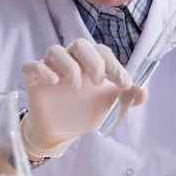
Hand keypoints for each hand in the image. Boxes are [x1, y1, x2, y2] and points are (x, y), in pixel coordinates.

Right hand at [20, 38, 146, 157]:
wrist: (62, 131)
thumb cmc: (85, 111)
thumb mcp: (108, 104)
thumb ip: (125, 96)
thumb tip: (143, 92)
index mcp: (90, 62)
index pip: (102, 52)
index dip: (114, 65)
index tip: (124, 84)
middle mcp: (71, 60)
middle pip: (80, 44)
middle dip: (93, 61)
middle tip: (99, 82)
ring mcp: (50, 67)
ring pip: (56, 50)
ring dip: (70, 65)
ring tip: (76, 86)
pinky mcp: (33, 79)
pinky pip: (31, 65)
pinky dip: (42, 70)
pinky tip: (53, 82)